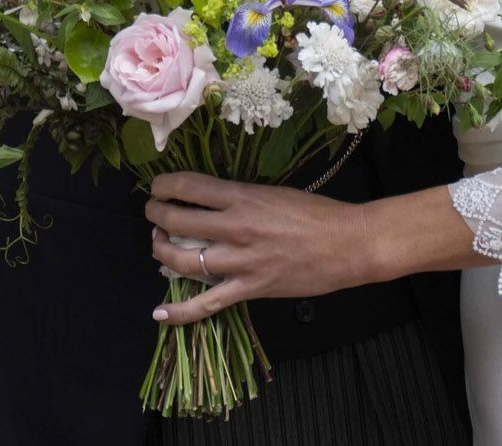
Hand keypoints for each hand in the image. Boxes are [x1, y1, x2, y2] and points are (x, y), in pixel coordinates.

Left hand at [145, 172, 373, 325]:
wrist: (348, 244)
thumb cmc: (317, 213)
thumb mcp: (276, 193)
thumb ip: (243, 198)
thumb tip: (213, 202)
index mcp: (244, 197)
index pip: (189, 186)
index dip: (164, 186)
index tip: (158, 188)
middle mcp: (235, 227)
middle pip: (178, 221)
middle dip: (156, 215)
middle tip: (153, 214)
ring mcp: (240, 261)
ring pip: (183, 260)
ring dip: (161, 251)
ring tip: (158, 244)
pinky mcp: (249, 288)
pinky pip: (206, 304)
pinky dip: (180, 312)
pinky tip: (160, 314)